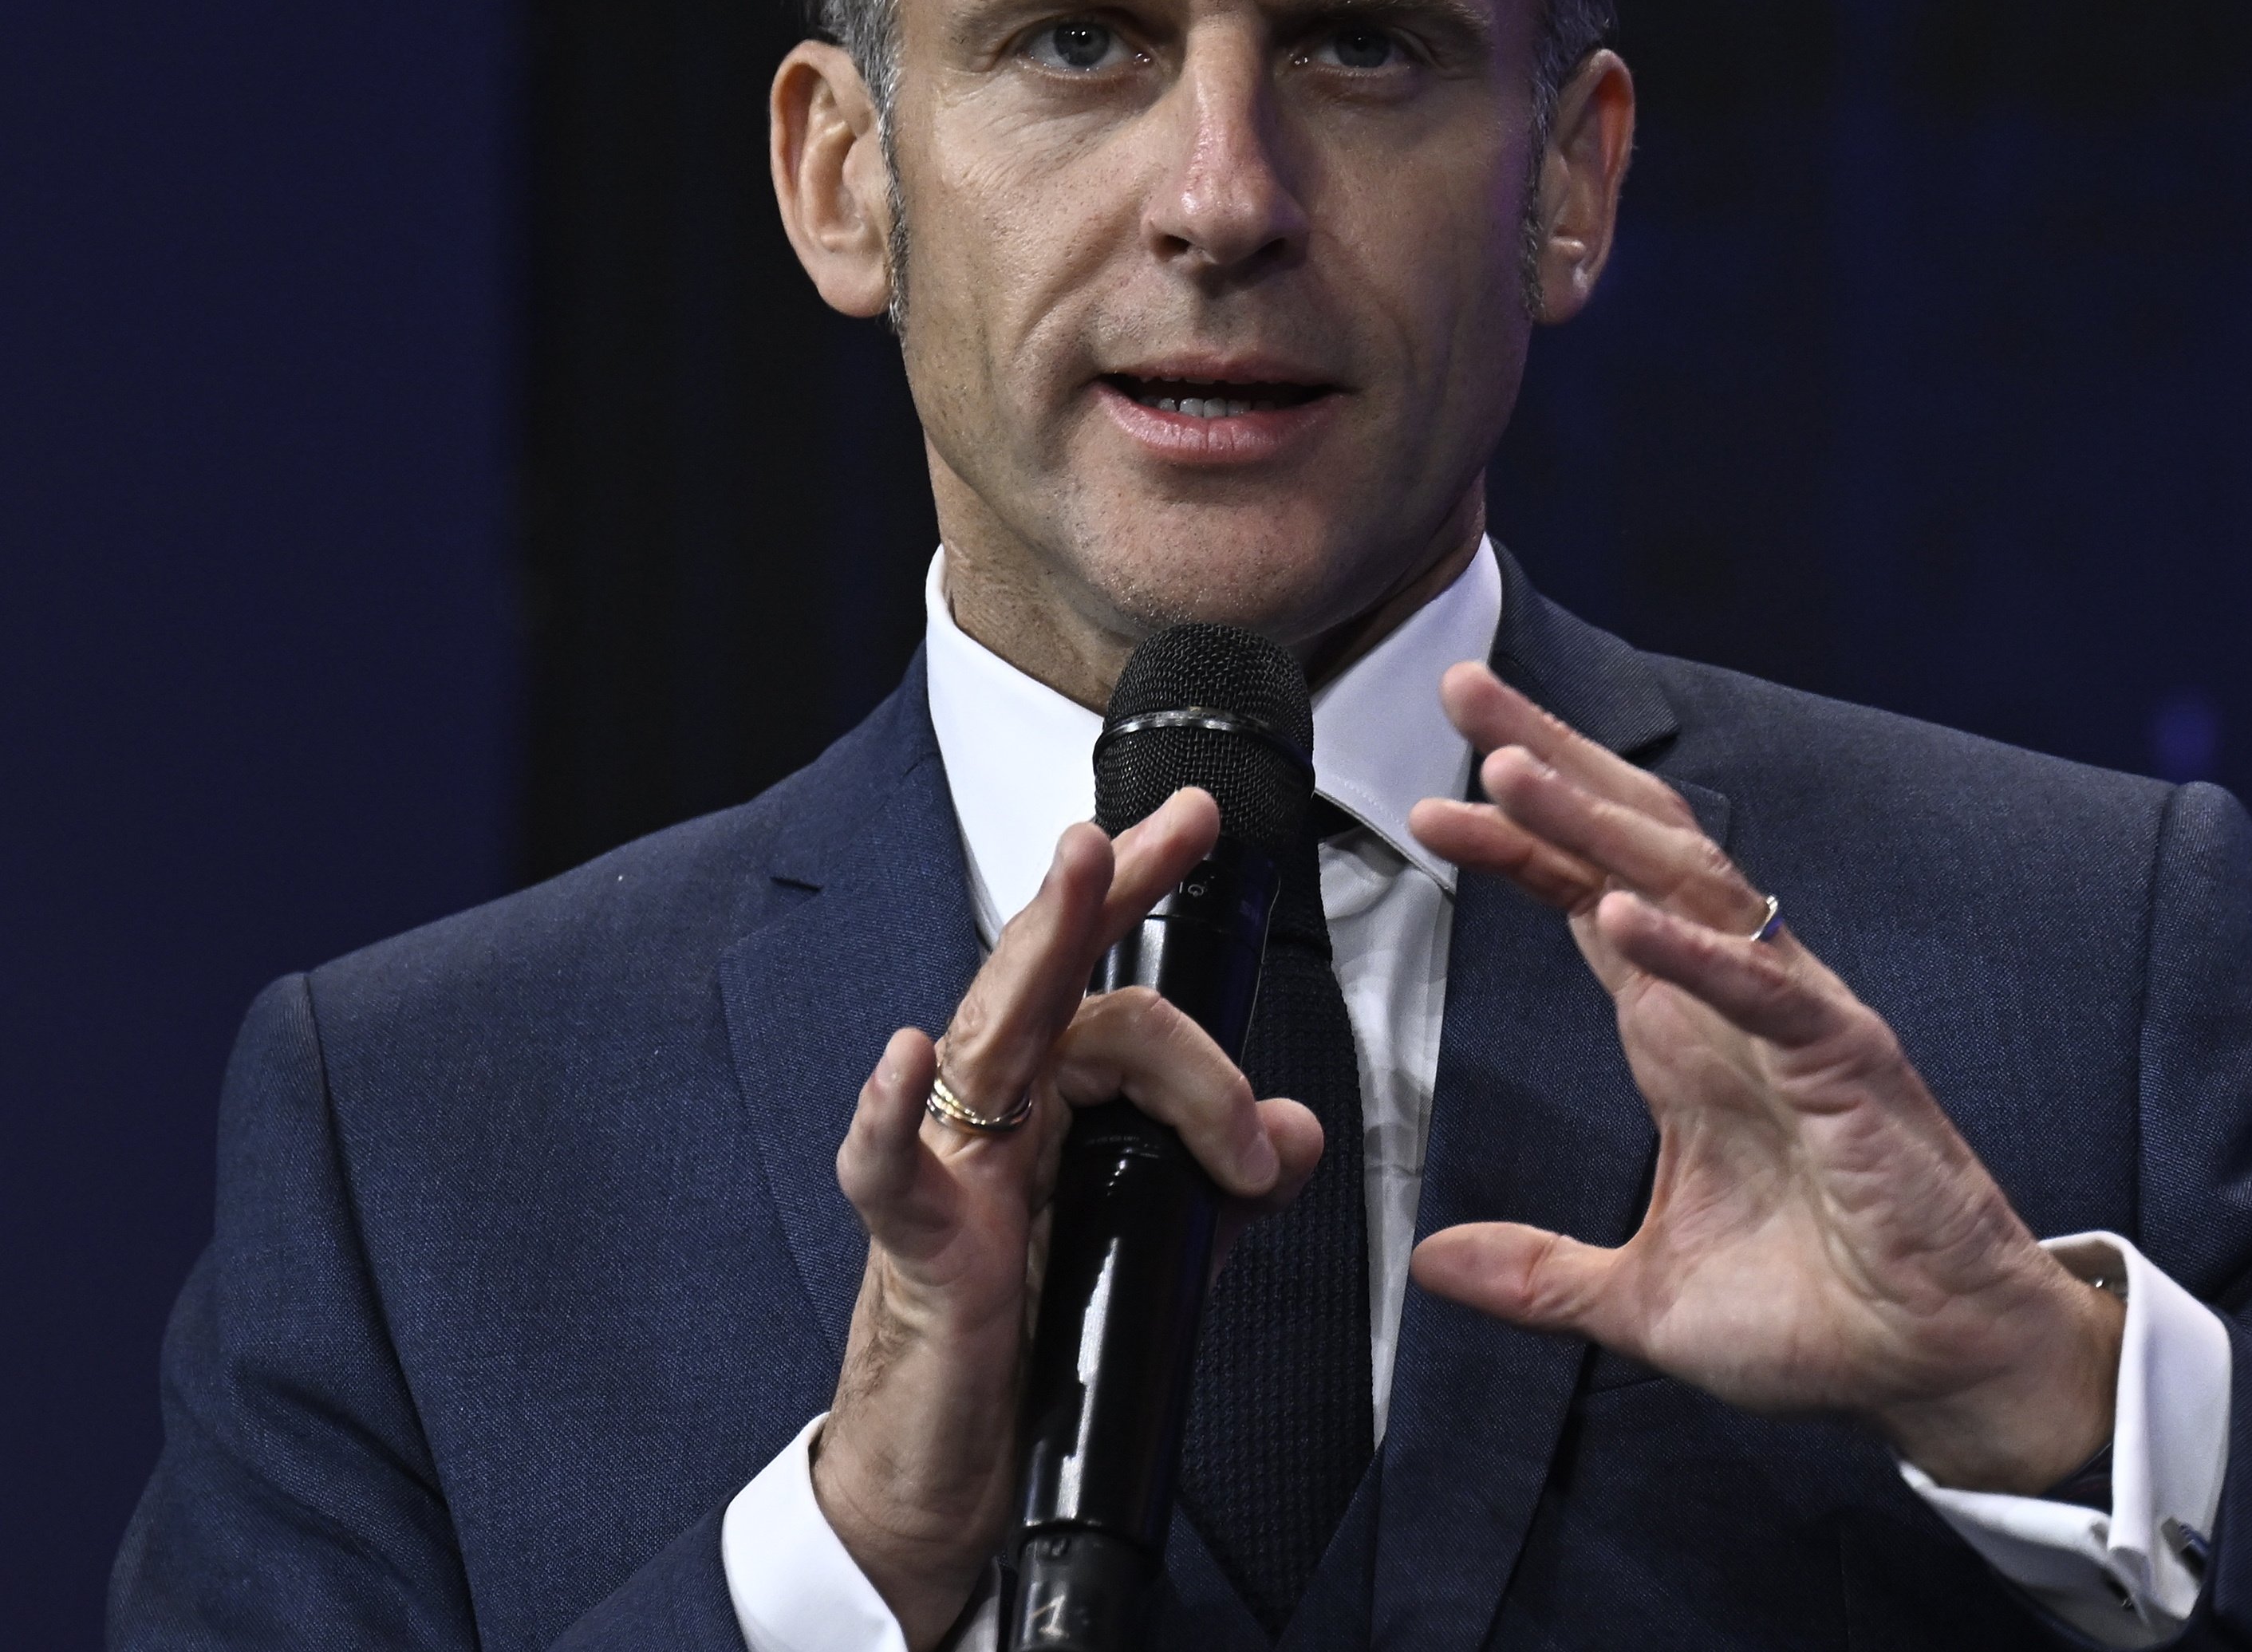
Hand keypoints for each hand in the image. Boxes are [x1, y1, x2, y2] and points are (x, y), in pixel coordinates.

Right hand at [814, 789, 1325, 1647]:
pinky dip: (890, 1117)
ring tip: (1080, 870)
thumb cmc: (1032, 1355)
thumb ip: (1225, 1185)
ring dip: (1041, 950)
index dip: (1144, 900)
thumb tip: (1303, 1129)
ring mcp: (952, 1174)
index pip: (1107, 985)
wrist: (945, 1484)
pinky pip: (891, 1172)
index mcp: (1052, 1106)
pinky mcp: (920, 1252)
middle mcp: (996, 1118)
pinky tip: (903, 1061)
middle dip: (1106, 891)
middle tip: (1165, 826)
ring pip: (995, 1037)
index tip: (1196, 825)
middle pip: (1050, 981)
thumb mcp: (1157, 1251)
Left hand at [1407, 664, 2122, 1494]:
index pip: (1585, 897)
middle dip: (1548, 760)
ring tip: (1505, 768)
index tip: (1428, 798)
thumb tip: (1434, 1264)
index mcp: (1682, 1034)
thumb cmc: (1818, 1315)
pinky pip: (1763, 990)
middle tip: (1462, 685)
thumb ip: (1538, 1273)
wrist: (1937, 1364)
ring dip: (1592, 823)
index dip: (1514, 837)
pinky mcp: (1847, 1066)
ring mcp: (1792, 1021)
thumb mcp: (1643, 1298)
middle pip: (1631, 844)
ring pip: (1689, 885)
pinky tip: (1615, 918)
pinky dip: (1691, 951)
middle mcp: (1731, 1000)